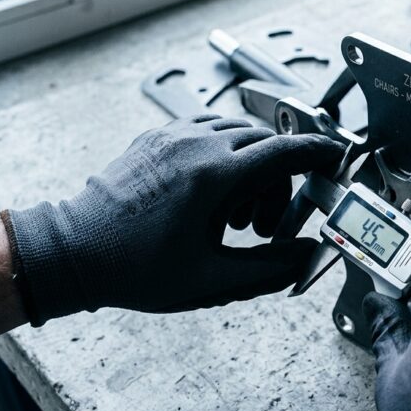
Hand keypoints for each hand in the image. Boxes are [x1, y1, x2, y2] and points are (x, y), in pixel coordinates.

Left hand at [3, 115, 343, 324]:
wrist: (72, 253)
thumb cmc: (134, 268)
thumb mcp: (212, 280)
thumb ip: (271, 268)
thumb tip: (309, 255)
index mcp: (214, 177)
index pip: (285, 152)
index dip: (319, 153)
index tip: (337, 156)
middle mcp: (196, 145)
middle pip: (266, 145)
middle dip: (278, 181)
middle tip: (261, 227)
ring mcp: (173, 135)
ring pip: (238, 134)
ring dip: (251, 167)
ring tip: (231, 216)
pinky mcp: (156, 136)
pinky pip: (208, 130)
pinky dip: (224, 154)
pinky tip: (210, 194)